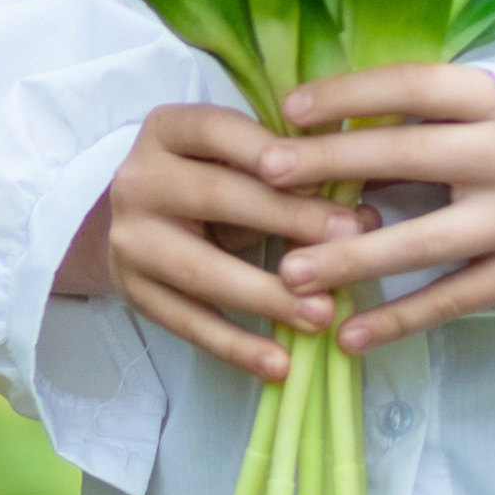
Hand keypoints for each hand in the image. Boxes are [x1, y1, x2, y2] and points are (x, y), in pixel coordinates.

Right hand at [100, 103, 378, 383]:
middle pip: (216, 197)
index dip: (271, 153)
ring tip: (323, 315)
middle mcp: (137, 178)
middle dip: (286, 220)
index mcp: (166, 130)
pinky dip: (236, 347)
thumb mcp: (239, 163)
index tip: (327, 178)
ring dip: (267, 296)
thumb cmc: (211, 180)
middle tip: (347, 244)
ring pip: (201, 271)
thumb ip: (293, 178)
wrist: (135, 221)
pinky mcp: (132, 292)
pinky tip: (280, 364)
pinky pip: (188, 324)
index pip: (219, 131)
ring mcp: (129, 239)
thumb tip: (365, 219)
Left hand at [259, 63, 494, 352]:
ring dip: (350, 257)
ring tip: (289, 272)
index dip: (349, 94)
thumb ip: (428, 118)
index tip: (290, 107)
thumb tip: (330, 129)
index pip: (413, 86)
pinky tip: (348, 335)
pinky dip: (399, 320)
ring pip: (422, 241)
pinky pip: (451, 300)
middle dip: (329, 165)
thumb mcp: (493, 109)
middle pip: (405, 156)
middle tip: (265, 173)